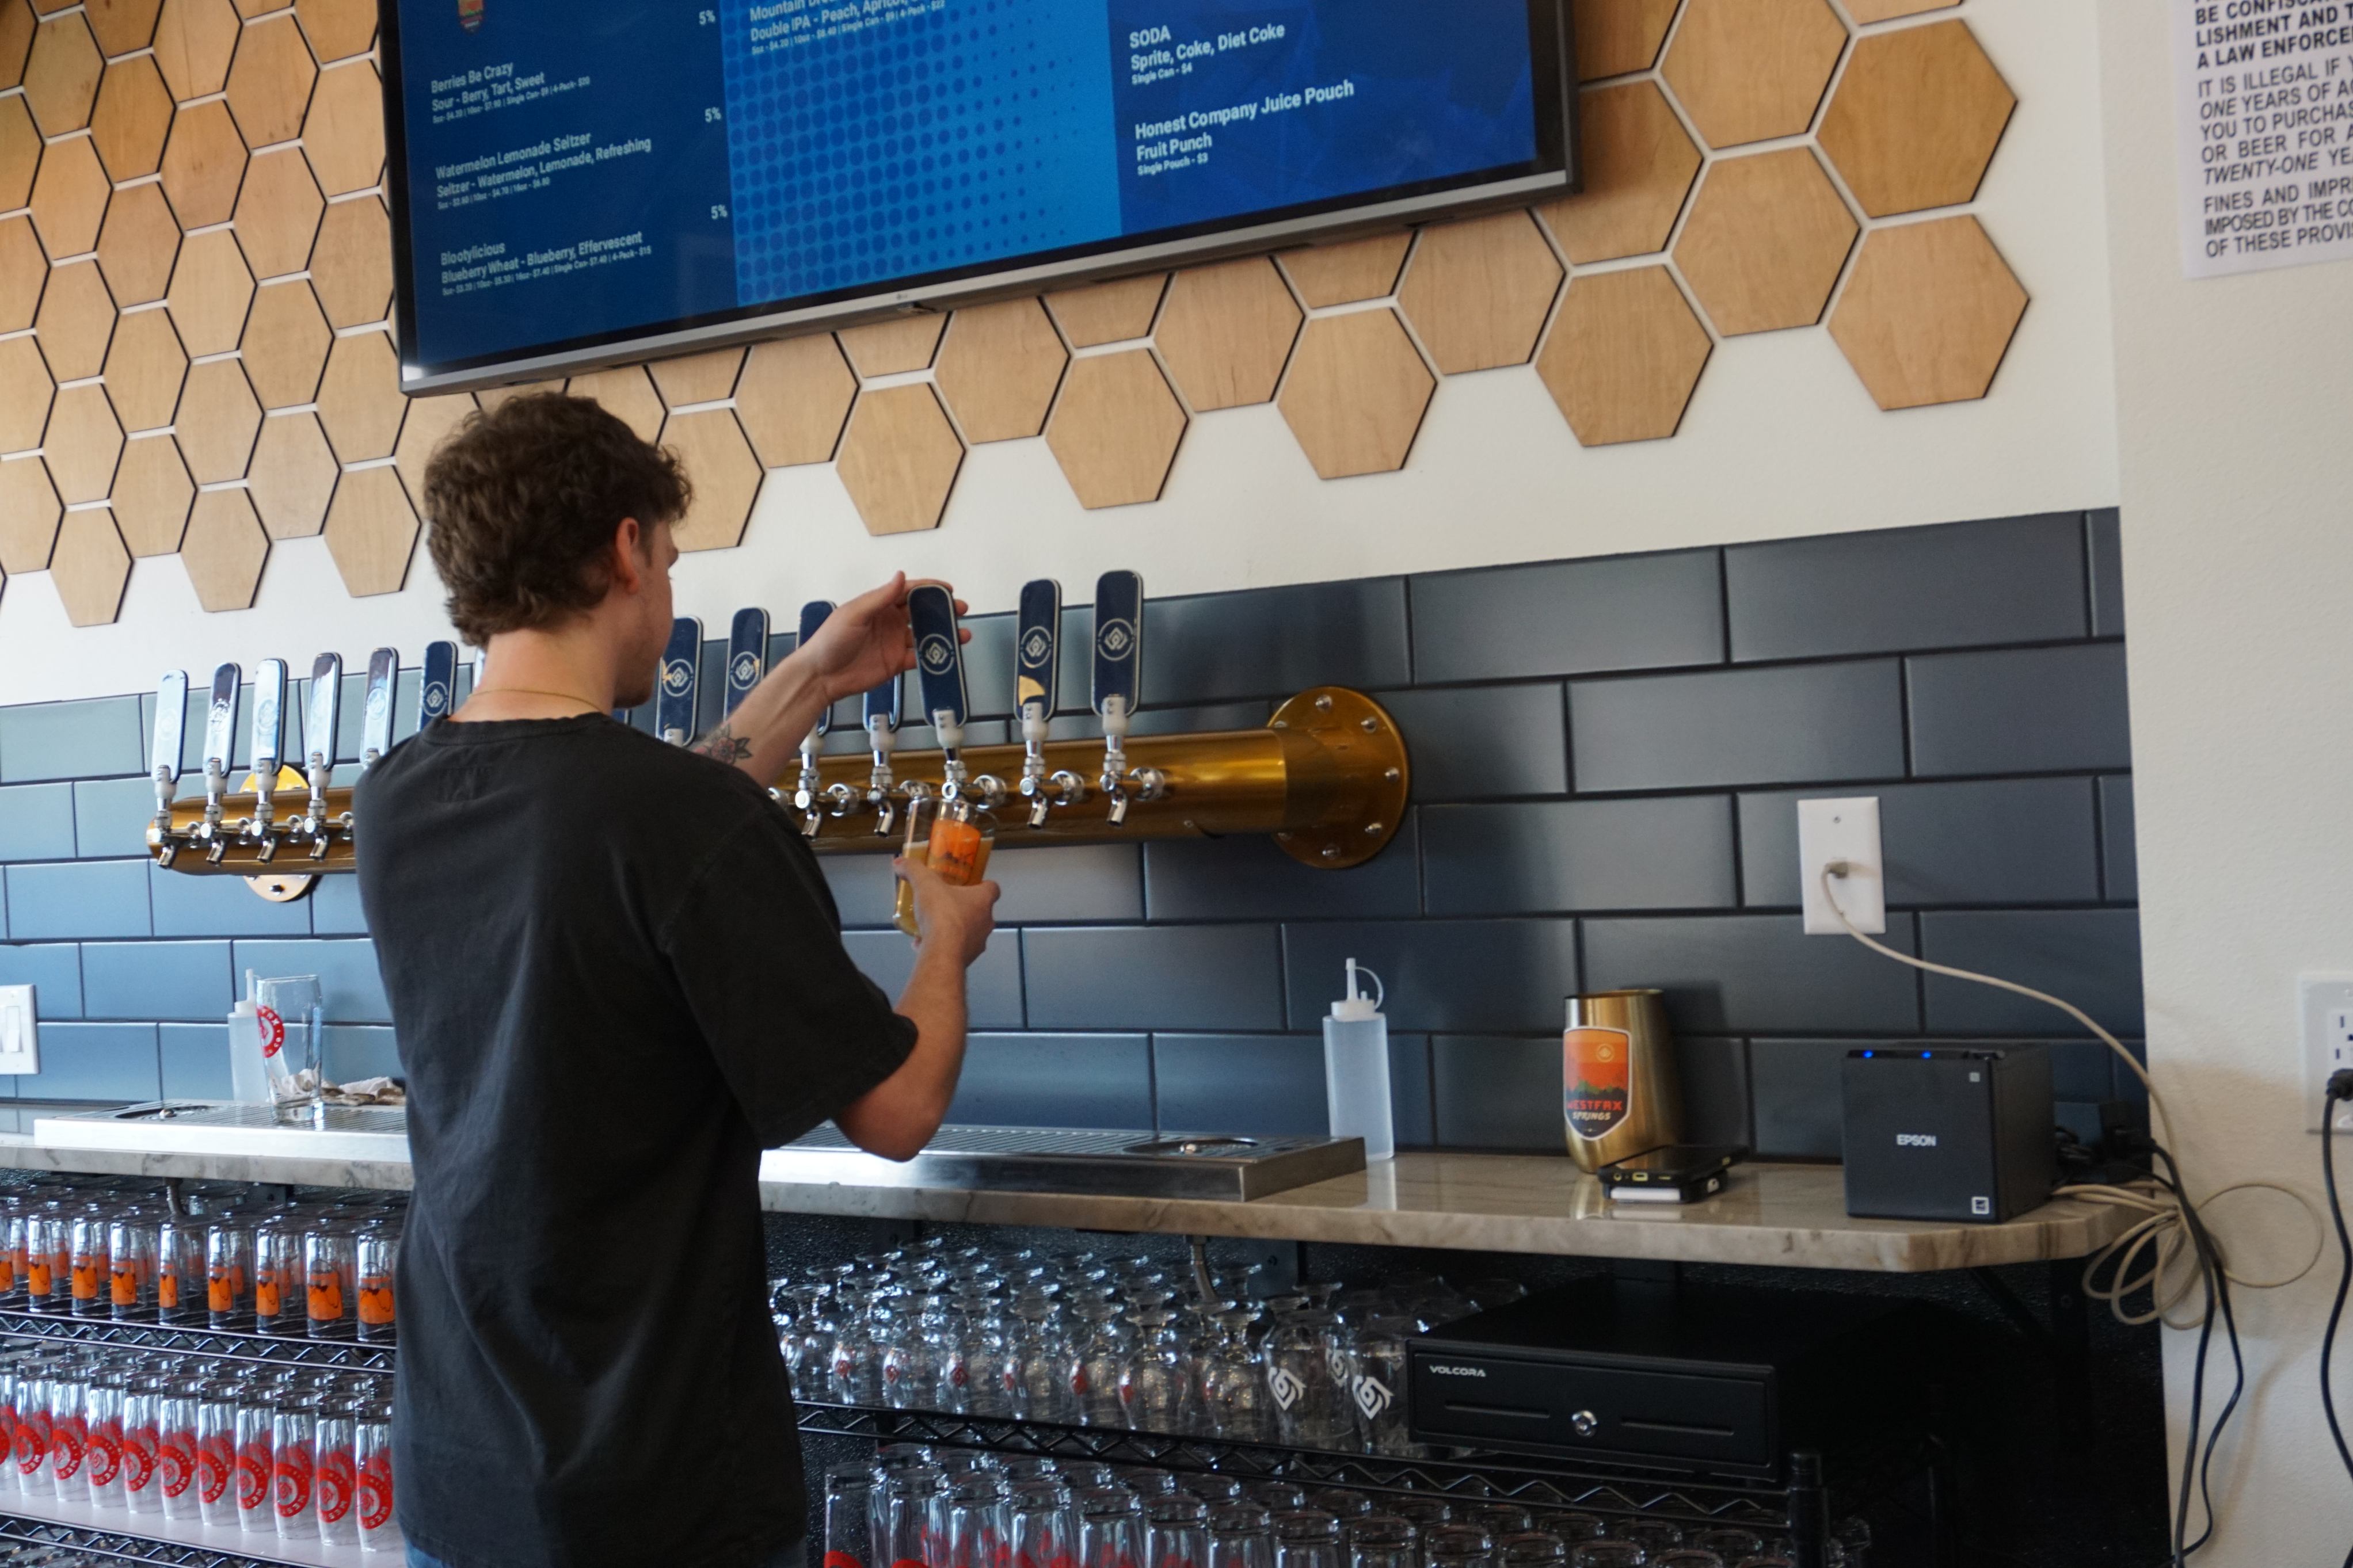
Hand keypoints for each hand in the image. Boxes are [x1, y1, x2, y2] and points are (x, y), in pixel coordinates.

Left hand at [794, 574, 969, 705]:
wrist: (821, 676)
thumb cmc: (830, 641)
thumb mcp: (855, 614)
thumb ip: (880, 597)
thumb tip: (900, 576)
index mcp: (878, 605)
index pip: (908, 592)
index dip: (929, 588)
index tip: (948, 589)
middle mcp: (889, 622)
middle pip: (921, 612)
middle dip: (942, 610)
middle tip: (960, 610)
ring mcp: (894, 643)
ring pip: (924, 635)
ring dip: (943, 634)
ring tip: (962, 634)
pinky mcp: (896, 663)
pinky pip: (919, 658)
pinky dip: (934, 657)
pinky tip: (947, 655)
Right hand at [893, 854, 997, 968]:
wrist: (941, 952)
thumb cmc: (942, 914)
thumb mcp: (925, 884)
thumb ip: (914, 870)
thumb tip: (900, 862)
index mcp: (983, 901)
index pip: (993, 889)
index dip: (983, 885)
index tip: (971, 884)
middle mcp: (986, 922)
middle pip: (979, 912)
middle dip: (962, 909)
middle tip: (945, 904)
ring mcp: (978, 943)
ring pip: (966, 933)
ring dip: (951, 929)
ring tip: (930, 926)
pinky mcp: (966, 959)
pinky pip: (954, 950)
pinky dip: (941, 946)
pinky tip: (922, 944)